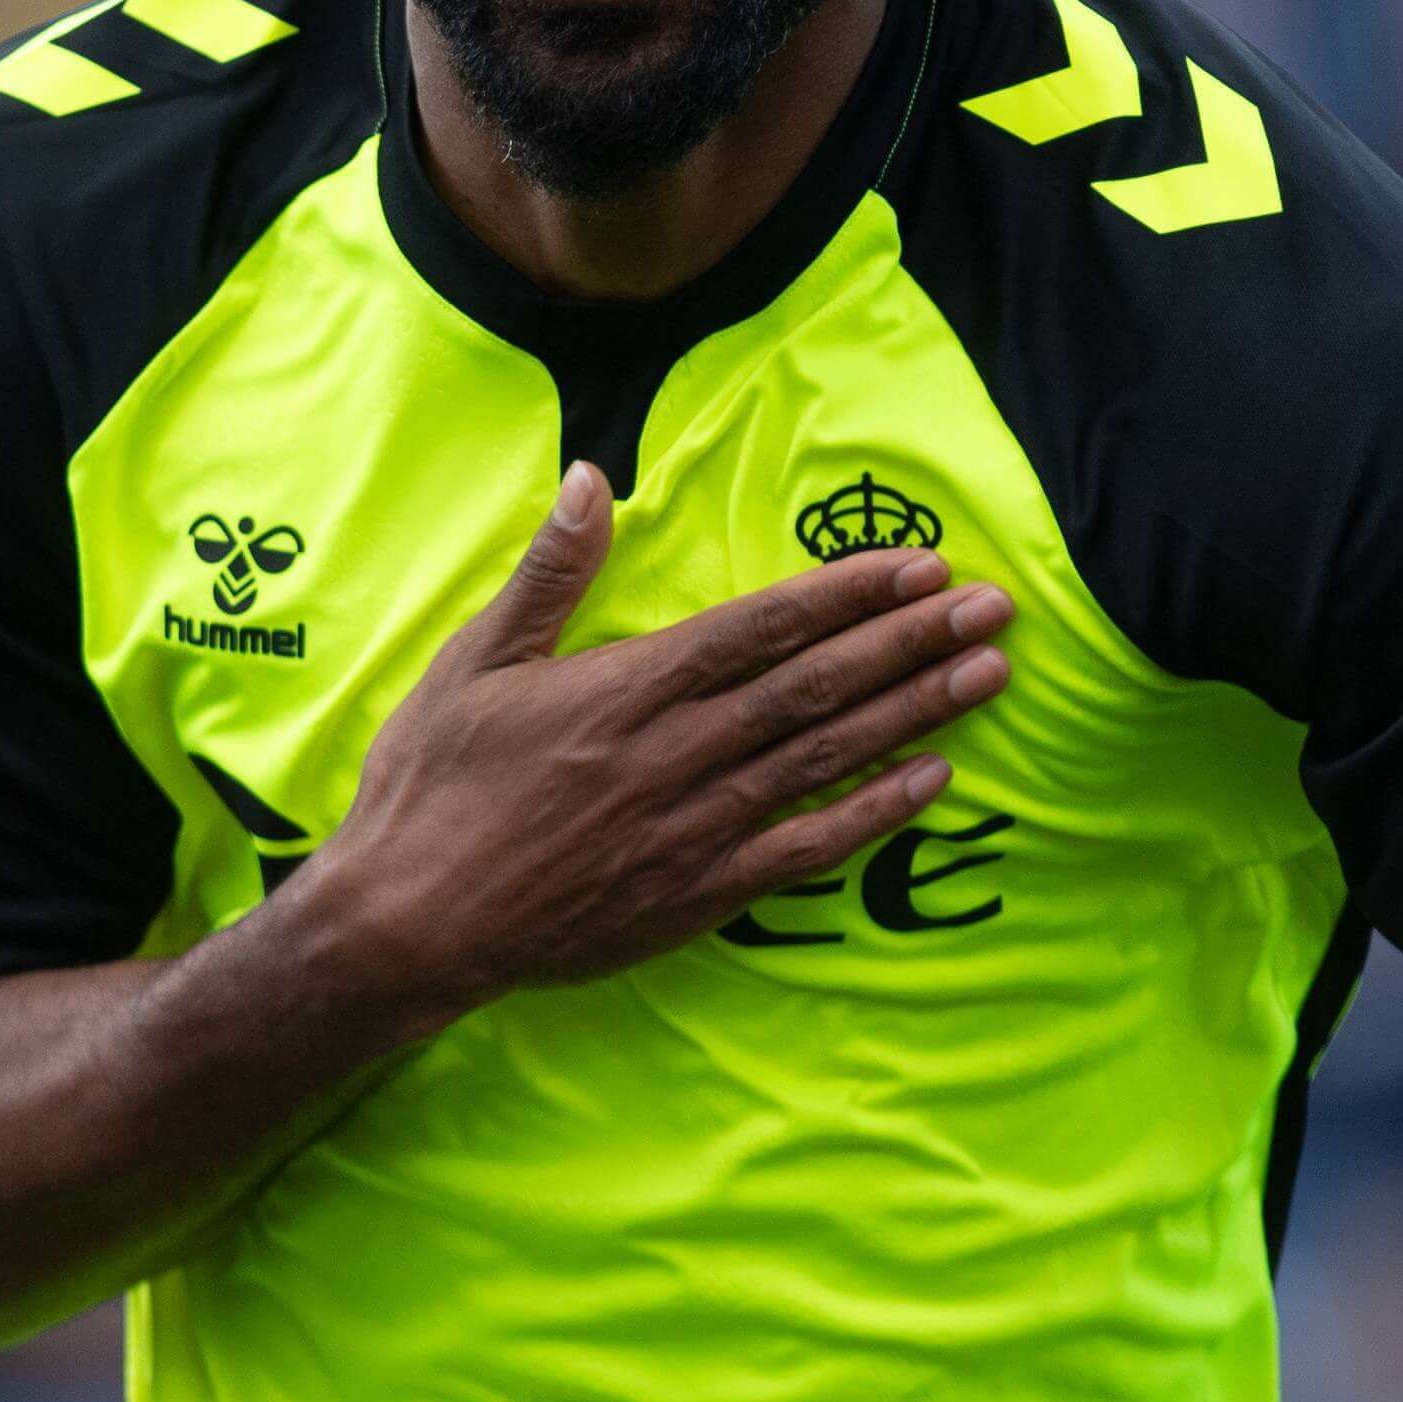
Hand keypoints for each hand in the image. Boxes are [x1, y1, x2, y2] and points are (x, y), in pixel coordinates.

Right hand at [286, 462, 1010, 1015]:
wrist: (409, 925)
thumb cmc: (431, 788)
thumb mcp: (474, 663)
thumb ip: (548, 574)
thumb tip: (588, 476)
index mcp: (627, 688)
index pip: (763, 627)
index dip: (849, 593)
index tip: (919, 565)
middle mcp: (677, 752)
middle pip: (818, 685)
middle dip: (912, 640)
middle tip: (993, 607)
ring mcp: (696, 827)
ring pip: (828, 757)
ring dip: (916, 713)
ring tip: (988, 673)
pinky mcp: (700, 893)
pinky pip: (808, 851)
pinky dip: (874, 814)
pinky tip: (934, 781)